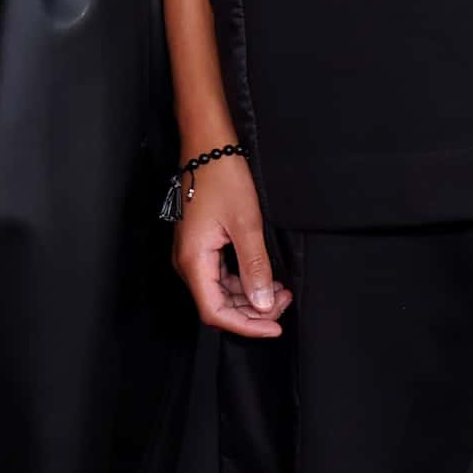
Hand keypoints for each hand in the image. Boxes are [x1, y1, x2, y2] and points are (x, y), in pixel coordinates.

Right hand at [172, 156, 289, 339]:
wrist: (207, 145)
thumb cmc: (222, 177)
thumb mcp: (247, 224)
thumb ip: (255, 268)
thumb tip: (263, 304)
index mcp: (194, 261)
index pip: (215, 312)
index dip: (246, 326)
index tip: (274, 327)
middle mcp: (188, 262)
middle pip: (218, 305)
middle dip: (253, 311)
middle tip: (284, 300)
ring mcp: (193, 254)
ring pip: (221, 292)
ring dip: (251, 296)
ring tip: (281, 289)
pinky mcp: (201, 246)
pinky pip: (221, 275)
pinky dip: (244, 281)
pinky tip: (265, 276)